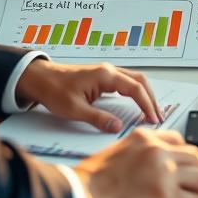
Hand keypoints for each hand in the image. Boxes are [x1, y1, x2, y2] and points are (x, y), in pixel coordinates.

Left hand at [16, 60, 163, 131]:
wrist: (40, 79)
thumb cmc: (54, 90)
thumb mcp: (75, 109)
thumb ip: (98, 119)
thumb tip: (117, 127)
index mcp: (106, 75)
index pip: (135, 89)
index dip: (147, 105)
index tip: (153, 118)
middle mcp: (109, 71)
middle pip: (140, 81)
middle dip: (152, 99)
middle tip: (158, 116)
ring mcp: (107, 72)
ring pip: (135, 80)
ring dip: (145, 94)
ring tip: (151, 111)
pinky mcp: (103, 76)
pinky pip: (126, 82)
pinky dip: (136, 92)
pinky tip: (137, 102)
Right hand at [75, 129, 197, 197]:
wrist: (82, 197)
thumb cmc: (90, 180)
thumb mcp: (116, 152)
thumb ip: (136, 154)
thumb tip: (149, 169)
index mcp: (145, 138)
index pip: (178, 140)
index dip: (189, 154)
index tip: (193, 164)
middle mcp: (158, 151)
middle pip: (194, 157)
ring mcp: (164, 173)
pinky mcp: (166, 197)